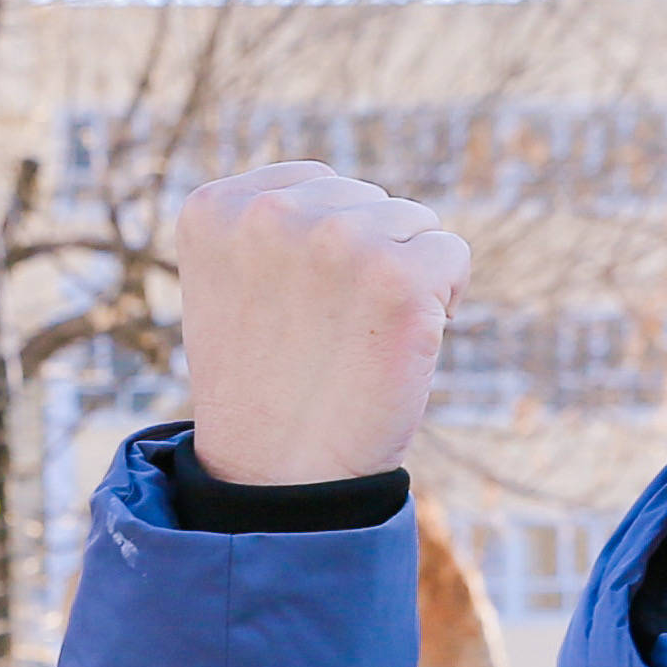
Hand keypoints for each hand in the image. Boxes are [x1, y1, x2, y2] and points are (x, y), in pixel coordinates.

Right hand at [178, 160, 468, 490]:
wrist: (278, 483)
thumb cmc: (262, 388)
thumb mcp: (234, 286)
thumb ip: (272, 226)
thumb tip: (349, 194)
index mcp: (215, 208)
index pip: (314, 183)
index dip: (321, 248)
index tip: (292, 309)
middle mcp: (269, 213)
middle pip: (365, 198)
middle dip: (364, 259)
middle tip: (326, 337)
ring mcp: (337, 241)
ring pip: (412, 223)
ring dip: (401, 279)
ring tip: (356, 343)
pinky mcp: (399, 278)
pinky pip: (451, 254)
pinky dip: (443, 300)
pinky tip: (399, 346)